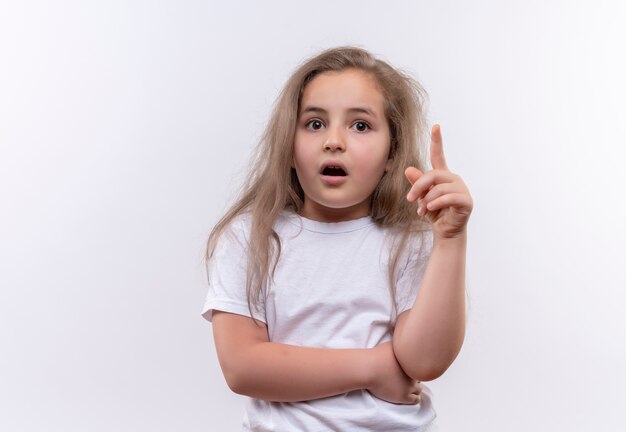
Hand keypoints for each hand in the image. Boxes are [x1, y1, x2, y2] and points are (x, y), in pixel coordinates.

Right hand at [366, 342, 421, 404]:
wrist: (369, 369)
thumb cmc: (377, 356)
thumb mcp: (392, 345)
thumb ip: (401, 345)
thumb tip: (404, 340)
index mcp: (411, 362)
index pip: (419, 366)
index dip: (413, 367)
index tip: (407, 368)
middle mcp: (414, 374)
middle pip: (420, 377)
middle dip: (414, 377)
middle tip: (406, 377)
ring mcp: (410, 386)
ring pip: (419, 389)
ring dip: (414, 387)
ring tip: (406, 386)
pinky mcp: (404, 397)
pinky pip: (416, 399)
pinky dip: (414, 397)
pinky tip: (407, 394)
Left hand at [405, 124, 472, 239]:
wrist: (445, 231)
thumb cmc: (434, 213)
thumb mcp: (422, 197)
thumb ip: (417, 183)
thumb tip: (408, 169)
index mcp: (442, 175)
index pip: (438, 155)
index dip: (437, 141)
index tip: (436, 126)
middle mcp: (453, 179)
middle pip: (433, 175)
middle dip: (419, 186)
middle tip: (409, 199)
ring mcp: (461, 189)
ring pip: (439, 188)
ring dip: (427, 200)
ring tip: (421, 210)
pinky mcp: (466, 201)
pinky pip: (449, 197)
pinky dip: (436, 203)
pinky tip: (429, 209)